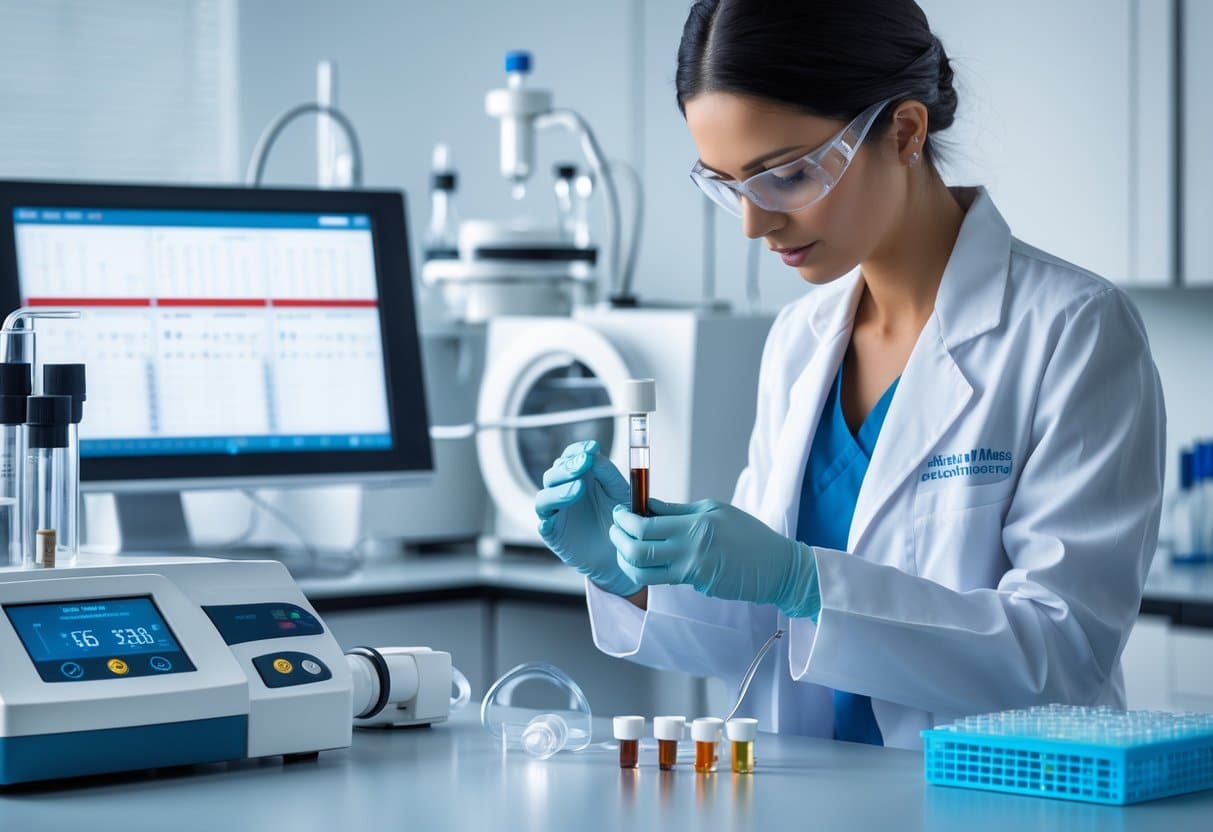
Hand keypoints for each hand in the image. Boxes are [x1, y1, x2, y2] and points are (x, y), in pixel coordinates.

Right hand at [535, 440, 641, 597]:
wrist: (620, 552)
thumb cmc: (619, 519)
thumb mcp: (620, 493)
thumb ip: (608, 474)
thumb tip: (594, 456)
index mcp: (580, 477)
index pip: (570, 457)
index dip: (577, 450)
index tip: (592, 448)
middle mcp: (564, 491)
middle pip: (554, 473)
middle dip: (569, 466)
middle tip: (584, 462)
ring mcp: (556, 512)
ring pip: (545, 496)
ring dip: (560, 489)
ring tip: (579, 488)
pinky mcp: (553, 533)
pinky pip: (543, 524)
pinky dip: (546, 520)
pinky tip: (554, 518)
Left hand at [610, 499, 819, 618]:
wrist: (776, 566)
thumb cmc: (748, 534)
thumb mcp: (714, 510)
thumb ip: (677, 510)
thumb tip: (646, 505)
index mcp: (696, 524)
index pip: (645, 524)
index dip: (624, 519)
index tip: (619, 513)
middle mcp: (691, 549)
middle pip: (637, 549)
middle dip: (618, 539)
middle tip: (615, 529)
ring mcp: (692, 572)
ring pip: (643, 571)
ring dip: (625, 560)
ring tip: (624, 548)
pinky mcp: (696, 586)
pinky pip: (663, 579)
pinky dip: (649, 568)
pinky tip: (649, 558)